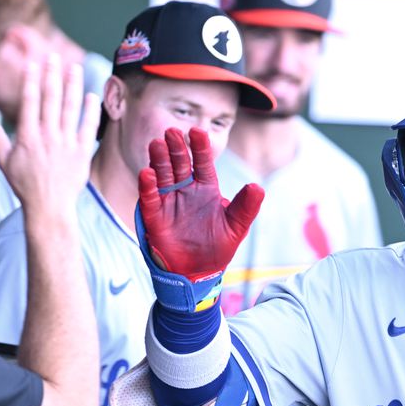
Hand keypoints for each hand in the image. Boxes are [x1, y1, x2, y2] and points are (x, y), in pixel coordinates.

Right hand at [0, 54, 98, 211]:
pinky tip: (91, 95)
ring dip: (72, 86)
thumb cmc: (25, 185)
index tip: (34, 64)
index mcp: (27, 136)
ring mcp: (65, 143)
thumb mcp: (4, 162)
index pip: (29, 101)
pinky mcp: (81, 152)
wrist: (49, 207)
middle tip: (54, 57)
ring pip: (70, 108)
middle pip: (50, 99)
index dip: (32, 80)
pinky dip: (90, 110)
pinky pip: (87, 127)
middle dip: (52, 75)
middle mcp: (47, 136)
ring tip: (74, 68)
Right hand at [138, 127, 263, 279]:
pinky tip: (147, 174)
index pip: (203, 163)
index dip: (200, 147)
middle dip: (176, 148)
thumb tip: (258, 186)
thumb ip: (246, 206)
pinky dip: (147, 186)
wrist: (198, 274)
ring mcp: (169, 201)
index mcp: (206, 189)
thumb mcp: (237, 227)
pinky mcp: (155, 216)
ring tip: (156, 144)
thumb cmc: (218, 248)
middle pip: (180, 163)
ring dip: (159, 160)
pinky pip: (150, 198)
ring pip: (163, 175)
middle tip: (172, 132)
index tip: (197, 131)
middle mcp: (186, 190)